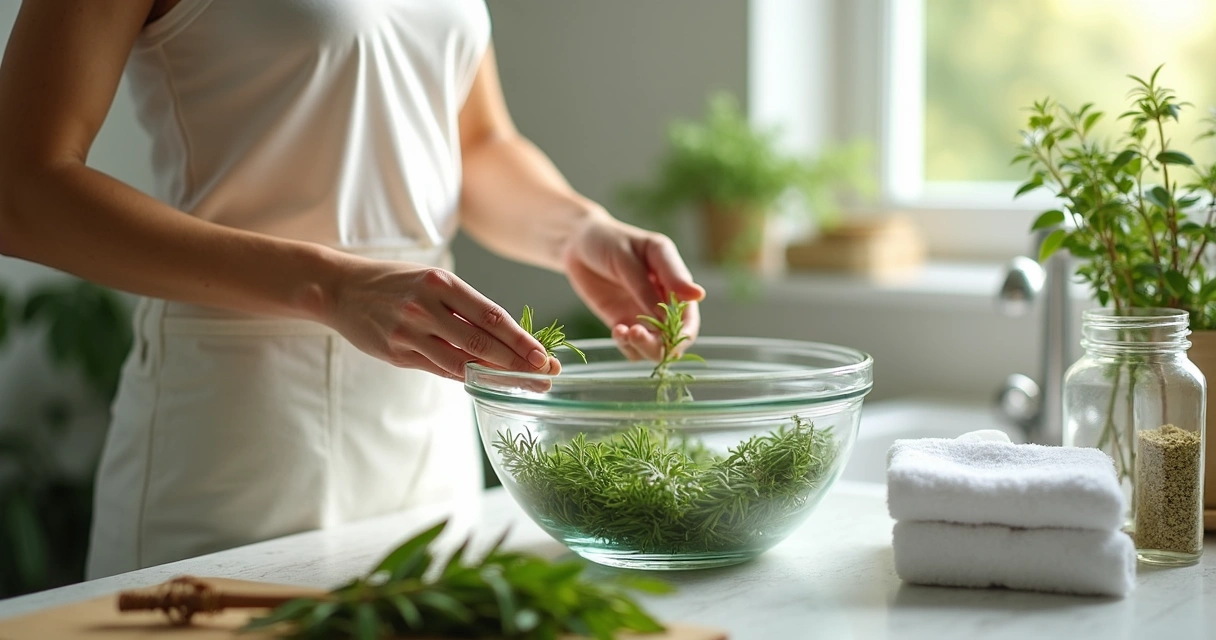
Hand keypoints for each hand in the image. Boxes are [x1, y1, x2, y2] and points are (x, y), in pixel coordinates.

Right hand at [322, 257, 556, 379]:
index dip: (521, 340)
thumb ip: (464, 308)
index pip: (492, 316)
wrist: (340, 287)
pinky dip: (464, 378)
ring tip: (522, 386)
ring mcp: (409, 332)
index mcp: (442, 283)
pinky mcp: (396, 353)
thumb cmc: (394, 282)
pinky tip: (485, 384)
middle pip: (482, 343)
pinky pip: (438, 369)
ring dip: (495, 377)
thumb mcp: (431, 280)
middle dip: (518, 364)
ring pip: (461, 362)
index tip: (544, 355)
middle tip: (545, 376)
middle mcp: (427, 307)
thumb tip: (504, 338)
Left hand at [562, 214, 704, 360]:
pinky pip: (631, 346)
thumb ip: (664, 277)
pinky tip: (616, 330)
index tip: (666, 335)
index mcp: (675, 284)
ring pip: (653, 348)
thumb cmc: (613, 239)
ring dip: (641, 348)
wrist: (578, 243)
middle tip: (635, 334)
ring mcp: (642, 316)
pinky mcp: (622, 323)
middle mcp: (662, 304)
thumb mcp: (642, 252)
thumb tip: (697, 295)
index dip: (682, 334)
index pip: (688, 320)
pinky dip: (626, 346)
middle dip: (658, 346)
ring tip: (622, 331)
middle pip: (672, 340)